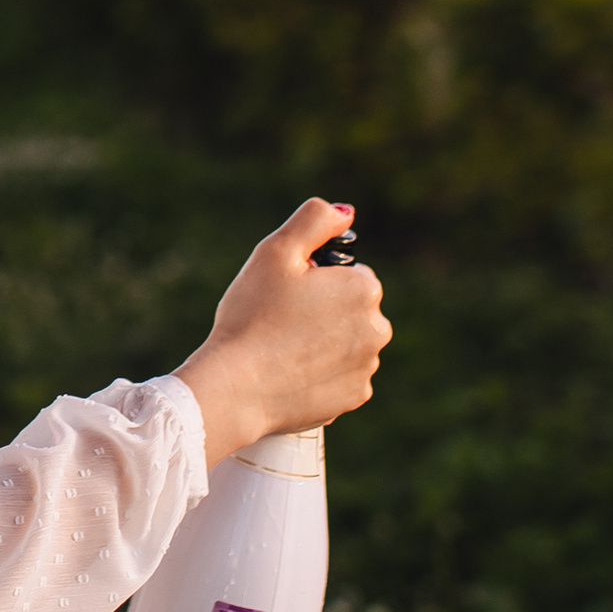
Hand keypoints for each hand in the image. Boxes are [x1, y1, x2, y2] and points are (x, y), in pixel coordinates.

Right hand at [176, 197, 387, 465]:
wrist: (235, 388)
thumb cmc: (252, 316)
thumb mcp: (275, 252)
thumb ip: (313, 220)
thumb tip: (346, 213)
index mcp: (364, 288)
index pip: (350, 274)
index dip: (316, 280)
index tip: (288, 294)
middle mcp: (377, 328)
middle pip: (352, 309)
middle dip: (326, 310)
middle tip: (282, 320)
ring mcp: (367, 367)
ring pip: (348, 343)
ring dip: (326, 342)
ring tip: (283, 348)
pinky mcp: (354, 398)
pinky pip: (342, 376)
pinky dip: (322, 374)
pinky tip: (291, 373)